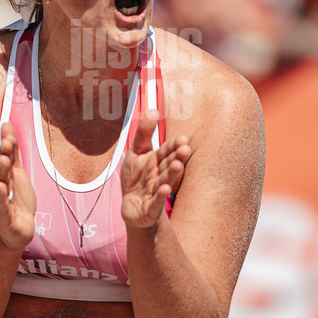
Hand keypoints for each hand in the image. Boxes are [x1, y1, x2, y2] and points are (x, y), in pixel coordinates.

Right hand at [0, 123, 36, 249]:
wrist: (17, 230)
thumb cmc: (17, 200)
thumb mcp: (17, 173)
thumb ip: (13, 152)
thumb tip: (7, 125)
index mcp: (5, 175)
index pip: (7, 156)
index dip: (8, 143)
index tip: (7, 126)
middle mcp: (1, 185)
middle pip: (2, 168)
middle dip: (3, 155)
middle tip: (5, 141)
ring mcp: (1, 201)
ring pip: (0, 184)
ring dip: (1, 172)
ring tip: (3, 160)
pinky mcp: (3, 217)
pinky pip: (2, 205)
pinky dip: (1, 197)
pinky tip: (1, 187)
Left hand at [121, 112, 190, 229]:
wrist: (132, 208)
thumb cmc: (136, 179)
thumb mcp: (136, 153)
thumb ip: (144, 133)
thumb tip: (153, 109)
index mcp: (156, 162)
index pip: (166, 152)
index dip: (173, 146)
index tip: (183, 139)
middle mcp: (158, 176)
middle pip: (167, 165)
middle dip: (176, 157)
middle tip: (185, 148)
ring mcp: (155, 192)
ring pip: (164, 181)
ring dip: (171, 174)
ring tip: (177, 165)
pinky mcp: (150, 209)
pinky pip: (156, 203)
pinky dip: (160, 197)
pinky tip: (165, 189)